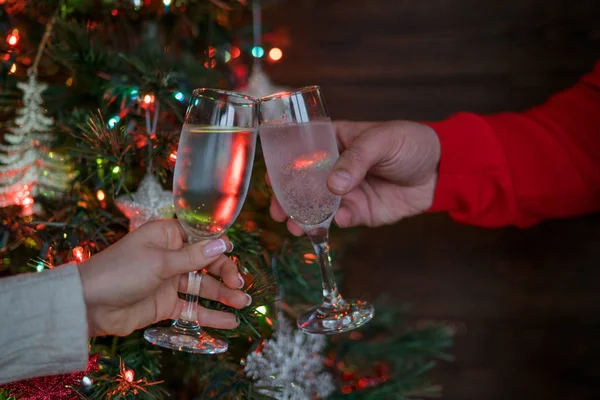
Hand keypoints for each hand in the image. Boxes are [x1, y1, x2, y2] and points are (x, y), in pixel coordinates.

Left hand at [77, 219, 250, 336]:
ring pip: (202, 287)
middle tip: (240, 286)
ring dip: (223, 295)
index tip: (233, 254)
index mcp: (167, 236)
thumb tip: (223, 244)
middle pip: (206, 263)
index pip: (200, 236)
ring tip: (243, 303)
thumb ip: (193, 256)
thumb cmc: (120, 271)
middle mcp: (170, 256)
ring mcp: (169, 281)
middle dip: (225, 273)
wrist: (88, 305)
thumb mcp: (159, 261)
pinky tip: (228, 322)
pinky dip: (209, 315)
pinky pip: (192, 308)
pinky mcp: (165, 304)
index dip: (218, 245)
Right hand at [270, 120, 440, 234]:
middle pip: (305, 184)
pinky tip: (334, 222)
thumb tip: (333, 185)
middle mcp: (336, 168)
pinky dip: (335, 222)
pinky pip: (343, 219)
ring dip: (305, 216)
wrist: (441, 170)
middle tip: (277, 211)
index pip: (303, 152)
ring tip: (294, 226)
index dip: (285, 164)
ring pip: (319, 206)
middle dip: (289, 198)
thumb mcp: (381, 141)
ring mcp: (347, 191)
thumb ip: (356, 160)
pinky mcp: (361, 211)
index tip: (271, 178)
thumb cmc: (410, 143)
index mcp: (336, 142)